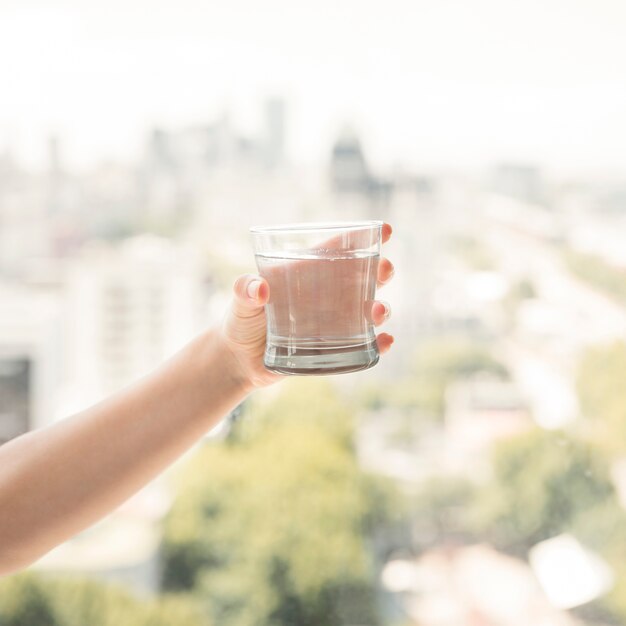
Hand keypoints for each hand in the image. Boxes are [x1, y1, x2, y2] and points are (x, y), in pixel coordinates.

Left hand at [219, 223, 394, 389]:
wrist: (239, 360)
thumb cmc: (240, 321)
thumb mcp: (238, 302)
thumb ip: (244, 290)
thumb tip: (260, 289)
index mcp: (307, 274)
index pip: (338, 250)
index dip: (362, 237)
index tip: (386, 230)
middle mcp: (327, 295)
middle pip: (363, 277)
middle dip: (381, 271)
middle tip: (385, 271)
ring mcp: (334, 322)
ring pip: (368, 310)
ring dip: (380, 308)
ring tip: (377, 312)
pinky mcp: (334, 349)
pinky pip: (364, 345)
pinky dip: (378, 344)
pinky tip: (383, 342)